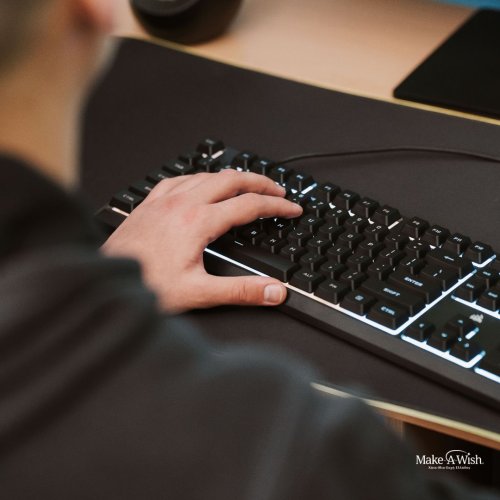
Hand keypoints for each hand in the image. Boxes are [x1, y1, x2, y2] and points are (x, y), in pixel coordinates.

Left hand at [101, 169, 302, 311]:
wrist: (103, 279)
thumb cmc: (144, 285)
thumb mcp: (198, 293)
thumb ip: (241, 291)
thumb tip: (274, 291)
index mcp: (198, 223)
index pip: (249, 205)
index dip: (276, 206)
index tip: (291, 209)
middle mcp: (182, 204)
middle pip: (231, 180)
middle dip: (260, 182)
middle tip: (278, 191)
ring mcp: (164, 200)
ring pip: (207, 175)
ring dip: (233, 177)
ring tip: (248, 184)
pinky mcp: (150, 203)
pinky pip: (181, 178)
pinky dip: (202, 177)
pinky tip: (202, 184)